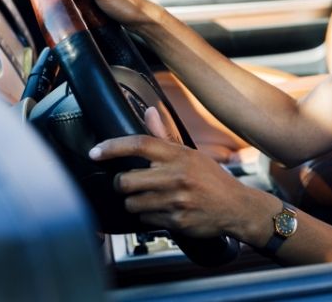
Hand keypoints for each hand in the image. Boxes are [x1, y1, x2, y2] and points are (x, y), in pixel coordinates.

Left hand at [89, 107, 250, 237]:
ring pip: (132, 204)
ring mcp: (176, 200)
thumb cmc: (211, 178)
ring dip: (135, 203)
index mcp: (179, 155)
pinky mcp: (176, 221)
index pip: (139, 144)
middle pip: (126, 180)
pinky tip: (162, 210)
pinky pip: (145, 220)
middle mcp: (176, 176)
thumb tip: (149, 111)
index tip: (96, 152)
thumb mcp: (191, 154)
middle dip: (122, 183)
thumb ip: (165, 135)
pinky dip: (148, 217)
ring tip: (149, 199)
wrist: (236, 206)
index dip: (113, 147)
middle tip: (130, 183)